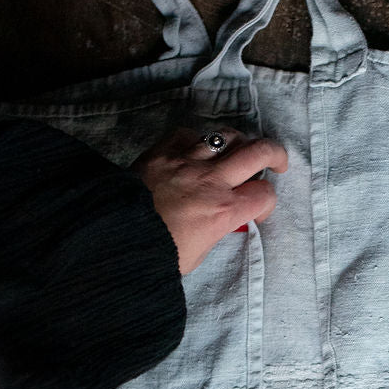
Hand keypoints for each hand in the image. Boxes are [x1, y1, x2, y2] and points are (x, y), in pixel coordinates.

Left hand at [131, 125, 287, 274]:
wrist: (113, 238)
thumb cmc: (156, 254)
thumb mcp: (198, 254)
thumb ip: (216, 231)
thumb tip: (222, 220)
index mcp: (223, 211)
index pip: (265, 195)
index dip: (266, 203)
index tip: (256, 211)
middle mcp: (211, 181)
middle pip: (259, 152)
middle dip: (275, 154)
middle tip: (275, 162)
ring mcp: (187, 161)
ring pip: (226, 136)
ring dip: (238, 142)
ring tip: (236, 151)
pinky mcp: (162, 151)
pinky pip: (189, 133)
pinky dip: (197, 140)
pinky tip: (195, 151)